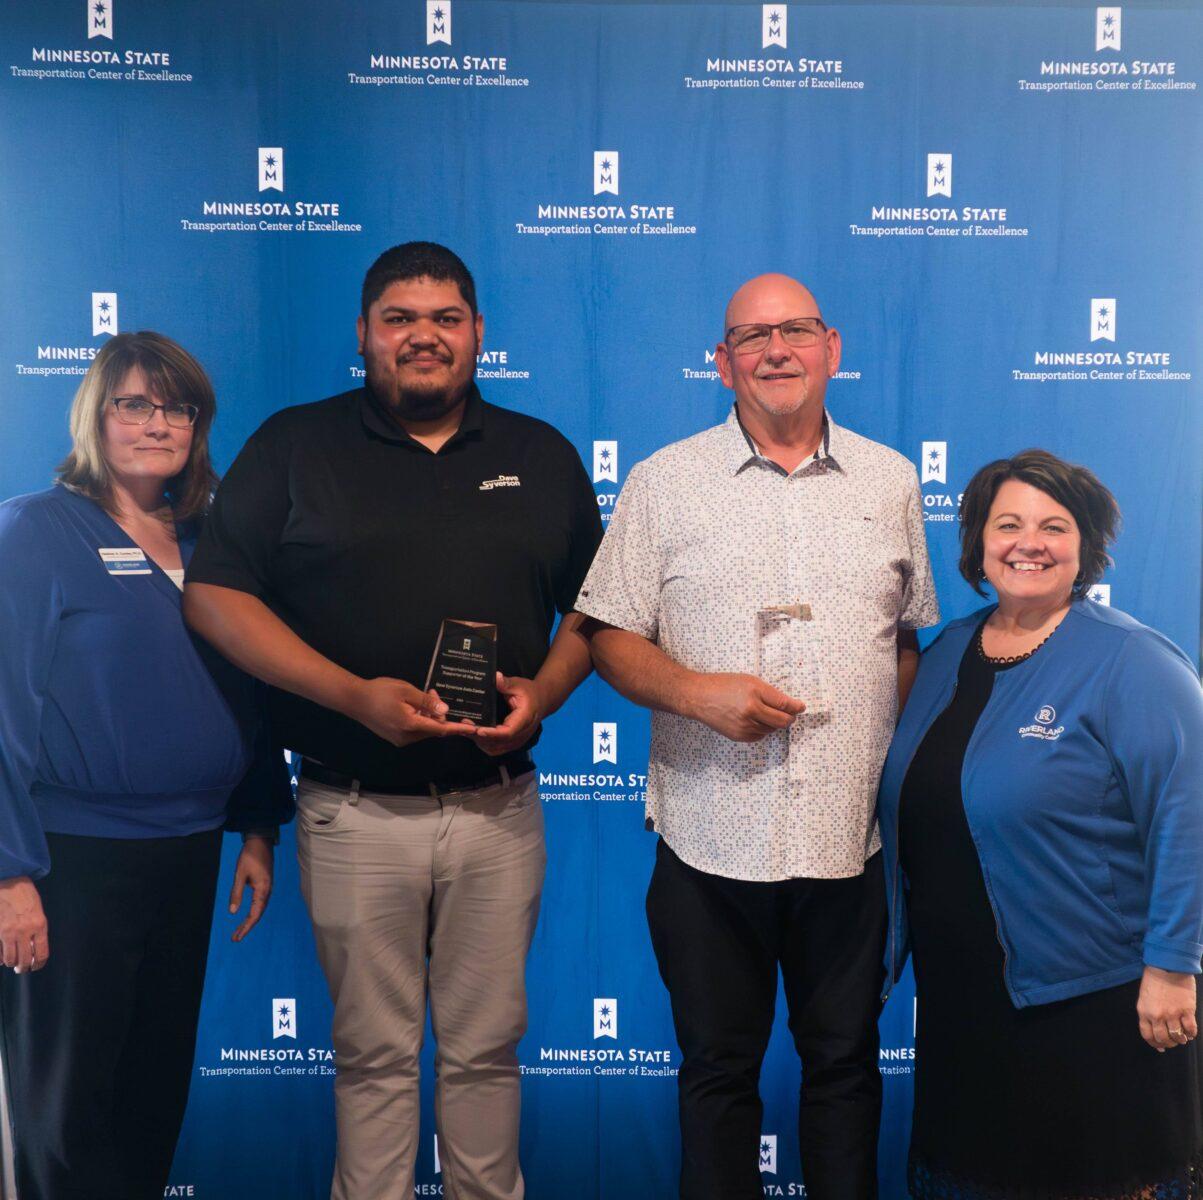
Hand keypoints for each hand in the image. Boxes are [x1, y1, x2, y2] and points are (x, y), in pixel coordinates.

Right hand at [0, 876, 48, 972]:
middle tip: (21, 969)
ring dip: (11, 963)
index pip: (42, 954)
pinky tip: (2, 956)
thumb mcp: (38, 912)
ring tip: (11, 962)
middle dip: (23, 968)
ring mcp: (9, 932)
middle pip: (25, 960)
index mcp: (40, 926)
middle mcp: (25, 931)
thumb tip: (33, 950)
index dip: (38, 964)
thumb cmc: (25, 896)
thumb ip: (37, 931)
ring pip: (10, 959)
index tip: (35, 967)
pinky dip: (0, 957)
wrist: (10, 883)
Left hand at [229, 837, 273, 941]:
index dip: (246, 927)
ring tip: (239, 930)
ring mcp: (267, 888)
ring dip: (250, 920)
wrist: (261, 841)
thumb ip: (236, 893)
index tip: (237, 937)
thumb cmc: (249, 856)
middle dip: (247, 927)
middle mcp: (267, 891)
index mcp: (262, 889)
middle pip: (258, 914)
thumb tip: (232, 912)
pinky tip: (247, 916)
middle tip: (235, 938)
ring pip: (260, 909)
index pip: (255, 914)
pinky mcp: (265, 884)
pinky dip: (253, 912)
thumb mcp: (239, 874)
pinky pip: (260, 903)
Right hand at [348, 677, 477, 745]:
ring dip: (429, 715)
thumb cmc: (379, 692)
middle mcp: (406, 737)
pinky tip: (415, 705)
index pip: (440, 730)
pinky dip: (420, 719)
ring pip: (424, 729)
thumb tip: (445, 711)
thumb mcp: (406, 691)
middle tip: (433, 693)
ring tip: (424, 695)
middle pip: (433, 729)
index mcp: (410, 726)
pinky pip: (415, 730)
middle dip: (438, 713)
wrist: (353, 699)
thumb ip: (427, 702)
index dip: (457, 729)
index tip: (472, 729)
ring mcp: (400, 739)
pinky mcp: (395, 737)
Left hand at [472, 673, 542, 756]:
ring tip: (465, 731)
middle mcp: (522, 734)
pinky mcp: (512, 743)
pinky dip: (484, 744)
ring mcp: (517, 741)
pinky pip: (497, 749)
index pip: (508, 732)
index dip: (493, 733)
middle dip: (480, 737)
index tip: (478, 730)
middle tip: (463, 728)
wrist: (542, 702)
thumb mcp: (519, 684)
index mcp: (524, 719)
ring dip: (480, 742)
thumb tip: (496, 677)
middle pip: (499, 743)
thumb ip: (507, 683)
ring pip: (496, 748)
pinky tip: (474, 735)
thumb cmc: (529, 692)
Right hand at [685, 673, 804, 742]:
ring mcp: (744, 726)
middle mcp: (751, 711)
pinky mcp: (739, 736)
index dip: (796, 707)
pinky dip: (762, 729)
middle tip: (790, 714)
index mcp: (755, 693)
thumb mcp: (749, 681)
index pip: (784, 704)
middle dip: (790, 718)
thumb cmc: (724, 685)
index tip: (801, 707)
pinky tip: (754, 720)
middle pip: (782, 721)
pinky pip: (760, 735)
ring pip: (772, 729)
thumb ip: (770, 693)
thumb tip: (790, 706)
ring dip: (774, 723)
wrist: (699, 698)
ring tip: (765, 713)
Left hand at [1137, 965, 1197, 1050]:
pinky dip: (1191, 1034)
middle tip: (1173, 1042)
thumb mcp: (1145, 996)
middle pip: (1163, 1038)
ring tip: (1182, 1038)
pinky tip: (1190, 1033)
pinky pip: (1190, 1029)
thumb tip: (1156, 1028)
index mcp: (1144, 1011)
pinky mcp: (1187, 1010)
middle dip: (1168, 1043)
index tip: (1160, 1047)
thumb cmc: (1154, 979)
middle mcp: (1157, 1015)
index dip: (1154, 1044)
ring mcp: (1173, 1014)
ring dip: (1180, 1039)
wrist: (1168, 966)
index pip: (1147, 1035)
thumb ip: (1148, 1012)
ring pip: (1177, 1036)